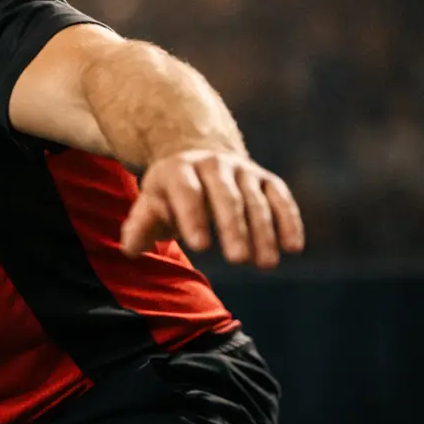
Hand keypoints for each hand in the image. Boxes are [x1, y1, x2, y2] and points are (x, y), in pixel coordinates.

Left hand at [120, 149, 304, 267]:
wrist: (197, 159)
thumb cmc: (169, 193)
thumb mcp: (150, 203)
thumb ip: (139, 225)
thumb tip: (130, 250)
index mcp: (179, 169)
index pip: (187, 193)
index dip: (193, 218)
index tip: (200, 247)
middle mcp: (213, 164)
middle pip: (226, 196)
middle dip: (233, 228)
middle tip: (238, 260)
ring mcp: (243, 170)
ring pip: (256, 200)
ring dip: (263, 232)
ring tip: (265, 264)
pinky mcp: (266, 179)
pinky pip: (281, 199)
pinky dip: (289, 221)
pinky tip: (293, 248)